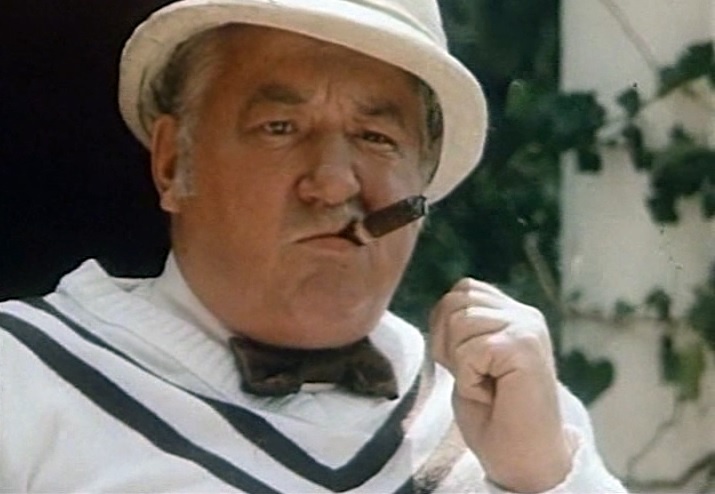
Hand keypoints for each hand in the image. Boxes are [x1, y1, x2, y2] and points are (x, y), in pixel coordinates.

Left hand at [430, 278, 572, 492]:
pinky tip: (490, 395)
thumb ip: (462, 325)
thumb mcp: (470, 358)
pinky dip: (468, 379)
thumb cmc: (493, 415)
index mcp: (514, 313)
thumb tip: (444, 304)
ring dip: (460, 363)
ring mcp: (528, 329)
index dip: (445, 325)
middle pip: (455, 301)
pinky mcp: (524, 348)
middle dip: (446, 342)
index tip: (464, 363)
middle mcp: (525, 315)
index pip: (463, 289)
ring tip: (485, 385)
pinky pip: (469, 351)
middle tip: (473, 377)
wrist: (523, 459)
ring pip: (459, 322)